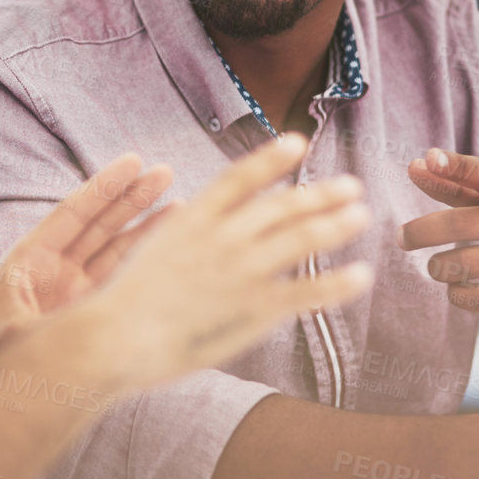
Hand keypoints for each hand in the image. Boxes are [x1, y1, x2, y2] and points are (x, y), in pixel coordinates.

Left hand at [0, 154, 174, 361]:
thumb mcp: (15, 332)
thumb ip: (50, 322)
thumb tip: (83, 321)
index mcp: (29, 261)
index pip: (72, 214)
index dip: (103, 187)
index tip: (133, 160)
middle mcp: (54, 270)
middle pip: (98, 224)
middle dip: (131, 198)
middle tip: (164, 172)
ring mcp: (73, 291)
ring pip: (114, 249)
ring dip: (144, 225)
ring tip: (179, 202)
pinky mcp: (87, 312)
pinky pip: (119, 280)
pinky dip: (143, 261)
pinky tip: (168, 245)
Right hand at [79, 133, 372, 390]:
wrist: (118, 336)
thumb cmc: (127, 300)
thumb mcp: (152, 248)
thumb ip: (185, 229)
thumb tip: (197, 211)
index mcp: (193, 217)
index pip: (240, 176)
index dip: (272, 158)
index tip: (298, 141)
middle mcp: (222, 236)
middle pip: (281, 206)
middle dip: (321, 193)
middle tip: (351, 186)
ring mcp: (241, 270)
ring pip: (301, 239)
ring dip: (336, 224)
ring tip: (360, 215)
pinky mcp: (254, 308)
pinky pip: (307, 291)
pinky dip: (338, 283)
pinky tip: (361, 275)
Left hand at [399, 148, 478, 322]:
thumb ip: (463, 184)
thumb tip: (416, 165)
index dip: (457, 167)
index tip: (427, 159)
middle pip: (463, 224)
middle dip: (422, 231)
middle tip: (402, 238)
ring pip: (464, 263)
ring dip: (438, 267)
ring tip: (436, 266)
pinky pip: (477, 296)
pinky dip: (455, 293)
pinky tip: (455, 287)